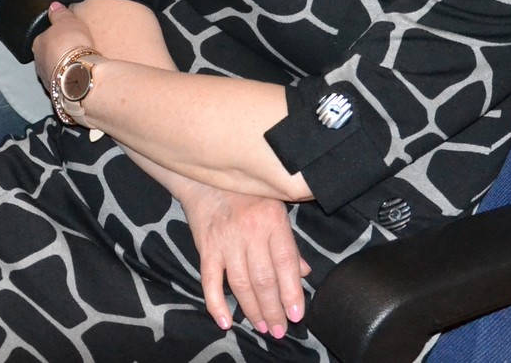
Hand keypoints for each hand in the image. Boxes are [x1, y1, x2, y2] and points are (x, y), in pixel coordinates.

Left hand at [31, 2, 97, 86]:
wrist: (78, 75)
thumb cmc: (71, 45)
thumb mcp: (67, 20)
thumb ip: (59, 13)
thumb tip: (53, 6)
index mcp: (38, 43)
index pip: (44, 37)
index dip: (56, 36)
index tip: (67, 37)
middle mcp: (38, 63)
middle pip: (48, 55)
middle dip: (59, 54)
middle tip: (74, 51)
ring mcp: (47, 79)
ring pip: (54, 70)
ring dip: (63, 68)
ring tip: (78, 66)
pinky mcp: (57, 92)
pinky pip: (63, 82)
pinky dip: (69, 79)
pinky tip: (79, 77)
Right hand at [178, 185, 310, 336]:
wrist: (207, 179)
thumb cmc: (248, 196)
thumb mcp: (276, 211)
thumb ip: (289, 244)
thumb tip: (304, 273)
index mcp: (273, 222)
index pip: (286, 264)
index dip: (291, 293)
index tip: (295, 316)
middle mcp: (250, 232)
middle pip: (264, 279)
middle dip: (273, 310)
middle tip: (278, 330)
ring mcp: (226, 241)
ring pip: (241, 284)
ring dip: (252, 310)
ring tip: (261, 327)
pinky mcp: (206, 248)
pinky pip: (210, 280)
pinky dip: (216, 303)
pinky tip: (225, 321)